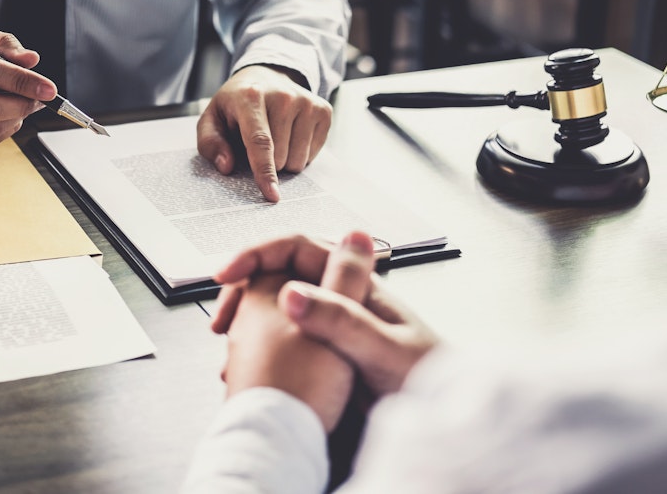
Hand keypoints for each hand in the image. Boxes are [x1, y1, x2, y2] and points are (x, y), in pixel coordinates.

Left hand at [197, 65, 331, 201]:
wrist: (266, 76)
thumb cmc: (236, 105)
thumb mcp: (212, 119)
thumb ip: (210, 143)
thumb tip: (226, 166)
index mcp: (251, 97)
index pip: (260, 141)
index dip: (265, 172)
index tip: (272, 195)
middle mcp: (283, 96)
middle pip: (280, 157)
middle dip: (268, 163)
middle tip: (258, 143)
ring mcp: (306, 102)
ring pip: (298, 160)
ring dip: (285, 160)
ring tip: (275, 137)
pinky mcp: (323, 110)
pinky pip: (313, 155)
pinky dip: (300, 153)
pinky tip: (291, 134)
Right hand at [210, 231, 437, 398]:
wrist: (444, 418)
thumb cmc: (427, 378)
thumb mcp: (383, 349)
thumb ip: (343, 321)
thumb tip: (290, 293)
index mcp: (355, 284)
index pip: (298, 249)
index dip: (259, 255)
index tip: (228, 274)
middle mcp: (340, 297)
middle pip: (281, 274)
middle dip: (245, 289)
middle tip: (221, 318)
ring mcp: (331, 323)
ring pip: (277, 307)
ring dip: (247, 321)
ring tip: (229, 347)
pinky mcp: (325, 351)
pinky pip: (283, 338)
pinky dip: (258, 347)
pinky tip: (248, 368)